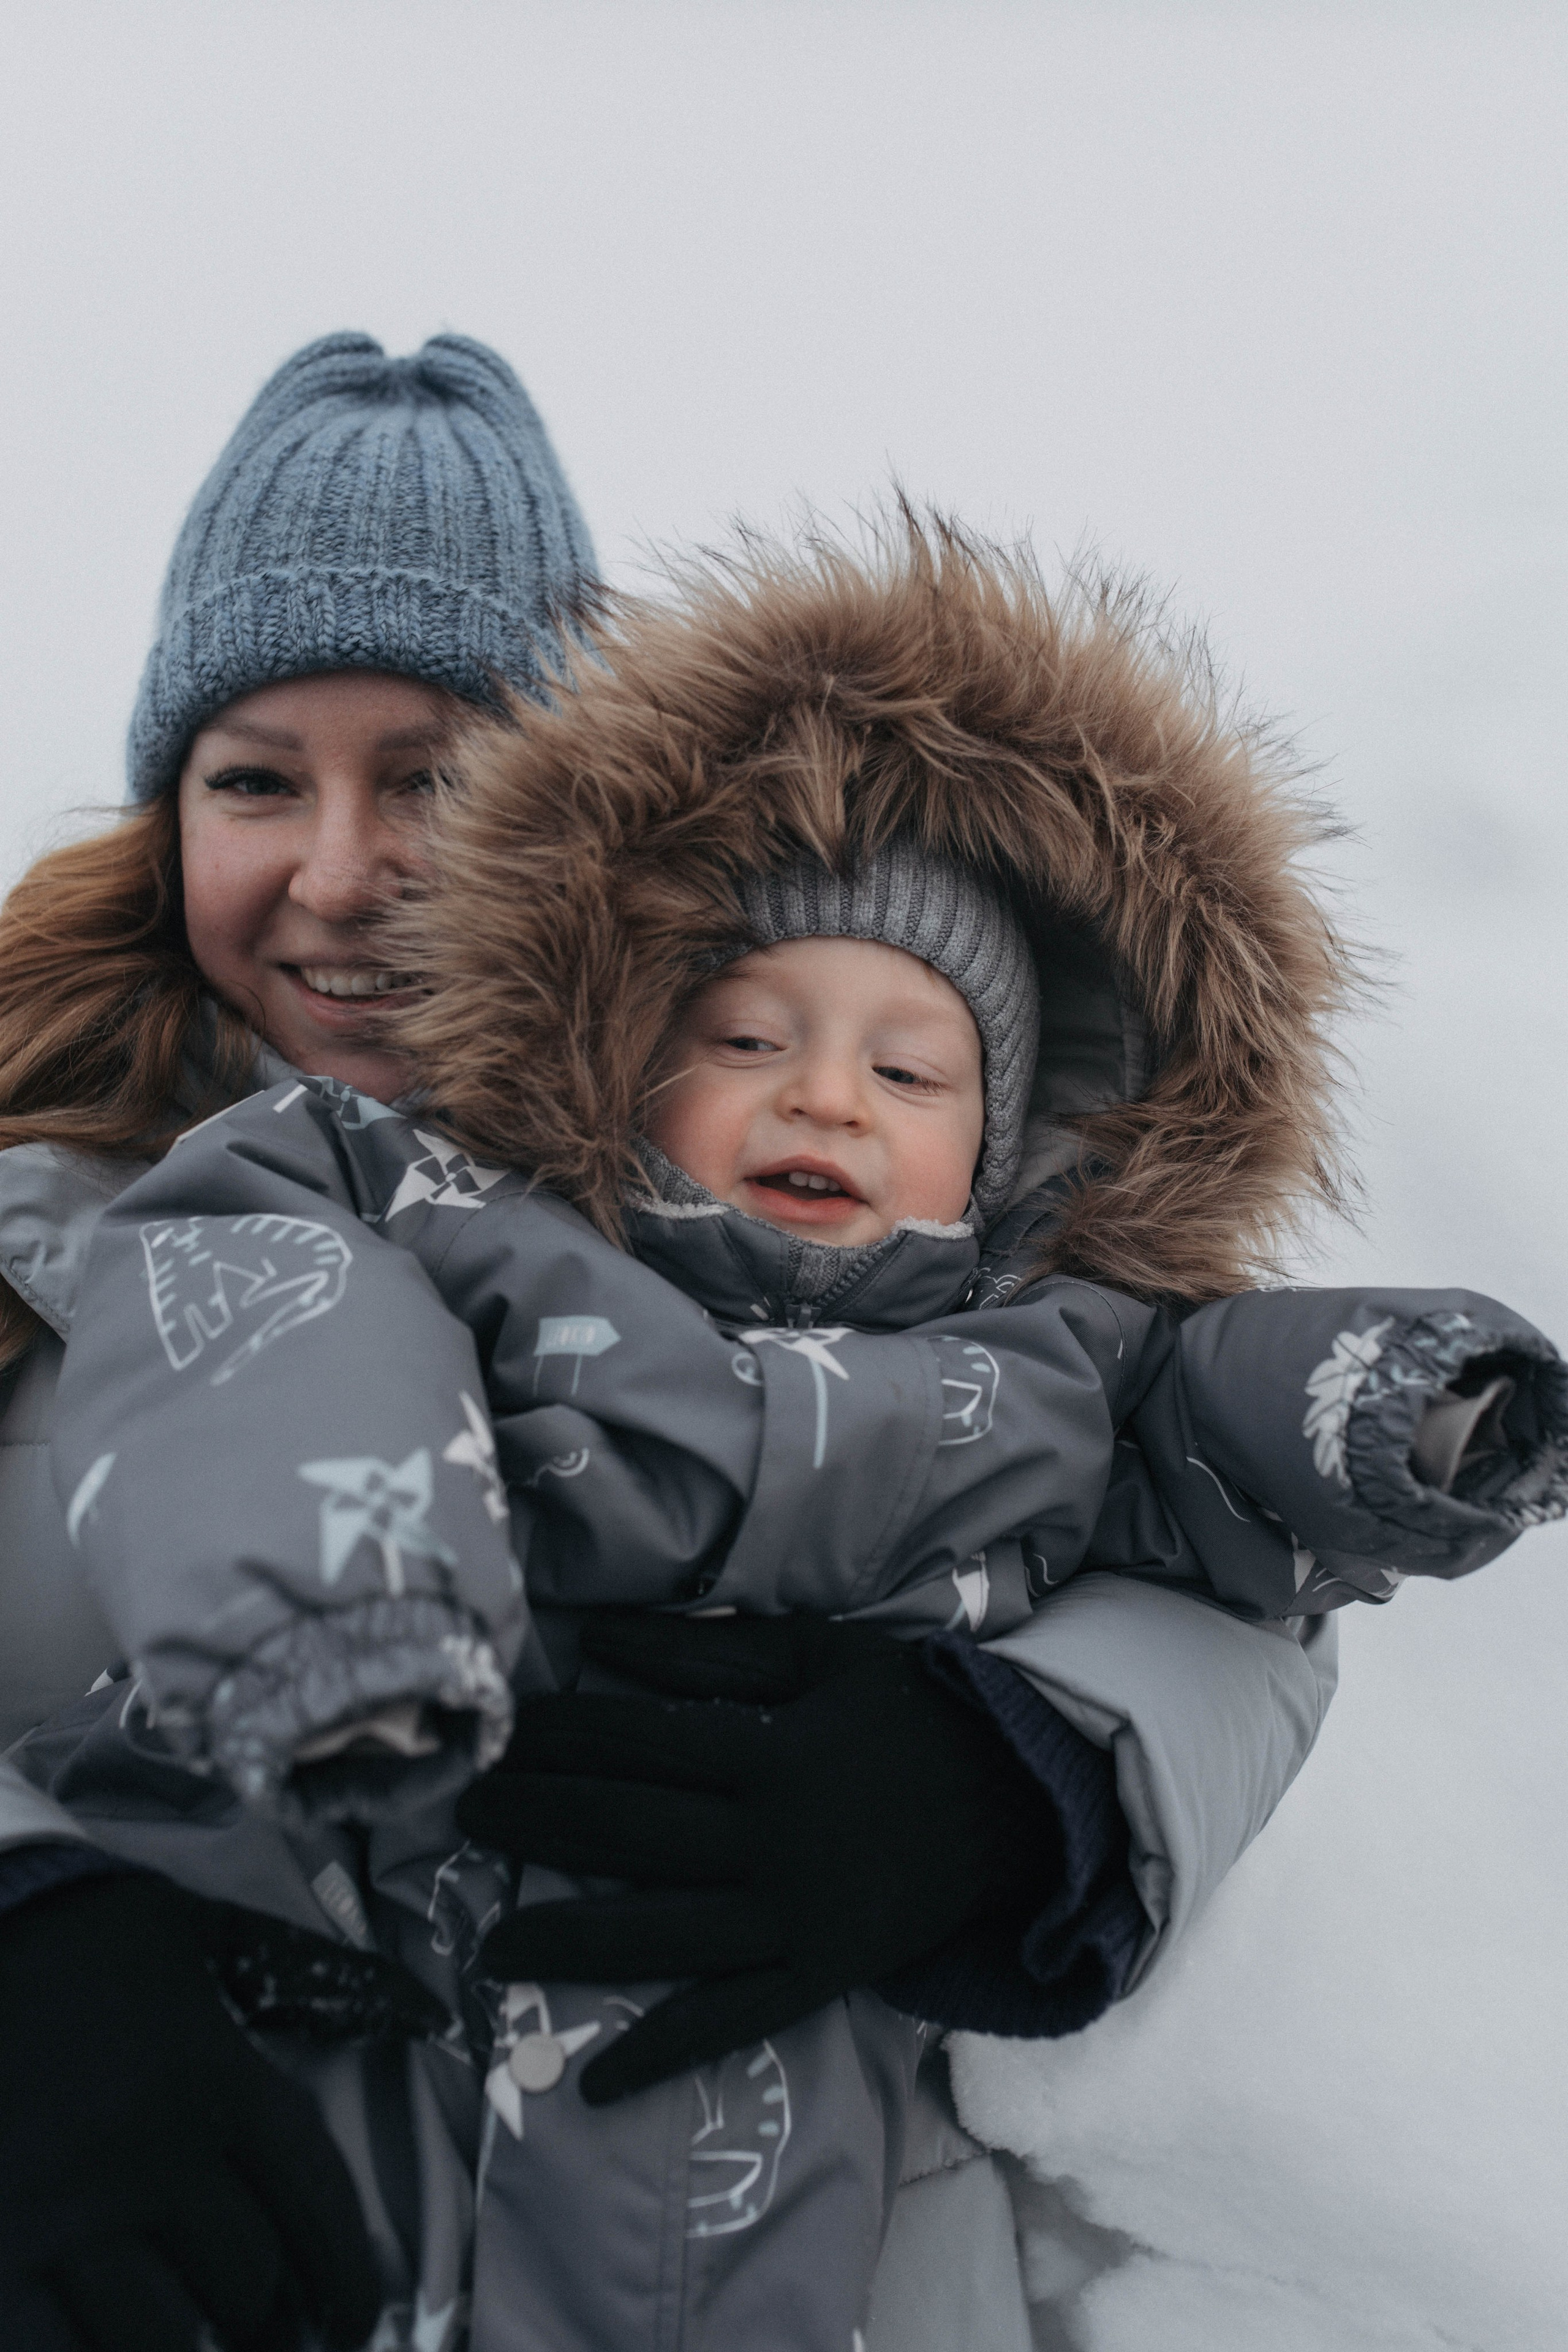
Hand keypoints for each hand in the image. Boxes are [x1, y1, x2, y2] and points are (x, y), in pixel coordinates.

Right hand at [0, 1873, 385, 2351]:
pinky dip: (88, 2351)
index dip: (347, 2275)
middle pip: (245, 2282)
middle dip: (264, 2318)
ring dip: (184, 2347)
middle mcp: (147, 2153)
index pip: (314, 2200)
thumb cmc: (70, 1929)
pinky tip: (100, 2338)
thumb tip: (420, 2008)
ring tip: (192, 2339)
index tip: (354, 2318)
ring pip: (159, 2339)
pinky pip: (55, 2349)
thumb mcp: (192, 1932)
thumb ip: (305, 1972)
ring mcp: (57, 2213)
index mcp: (211, 2074)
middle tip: (266, 2330)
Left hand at [456, 1614, 1059, 2103]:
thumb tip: (601, 1636)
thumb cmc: (914, 1711)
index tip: (499, 1731)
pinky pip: (734, 2020)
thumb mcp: (821, 1656)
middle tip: (463, 1813)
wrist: (1022, 1797)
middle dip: (536, 1822)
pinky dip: (666, 2052)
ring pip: (660, 1934)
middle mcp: (774, 1840)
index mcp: (772, 1752)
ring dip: (568, 1941)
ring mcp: (796, 1917)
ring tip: (488, 1947)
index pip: (637, 1743)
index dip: (559, 1737)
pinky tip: (599, 2083)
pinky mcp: (820, 1975)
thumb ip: (712, 1652)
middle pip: (628, 1832)